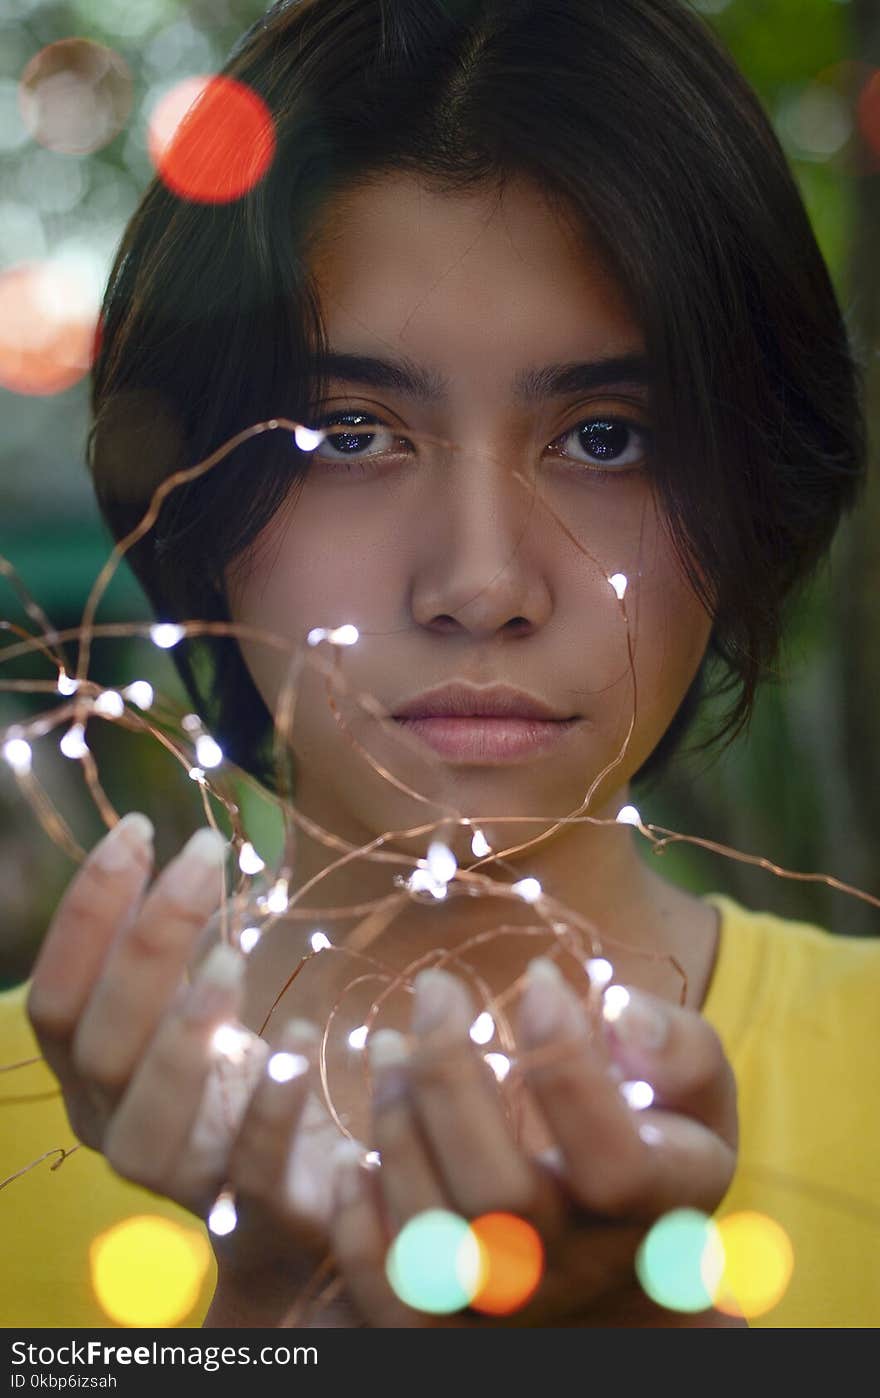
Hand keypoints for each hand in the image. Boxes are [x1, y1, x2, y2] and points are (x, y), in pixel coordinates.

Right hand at [26, 815, 339, 1313]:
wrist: (301, 1199)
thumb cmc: (240, 1085)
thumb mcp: (195, 1008)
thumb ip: (171, 949)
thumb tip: (165, 845)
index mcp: (93, 1076)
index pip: (56, 997)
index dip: (87, 912)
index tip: (139, 828)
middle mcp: (115, 1130)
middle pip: (98, 1046)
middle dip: (144, 945)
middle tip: (202, 859)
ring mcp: (181, 1181)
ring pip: (146, 1128)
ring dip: (182, 1037)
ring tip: (232, 959)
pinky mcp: (259, 1213)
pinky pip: (252, 1171)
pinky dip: (275, 1103)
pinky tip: (303, 1032)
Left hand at [323, 960, 740, 1326]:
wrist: (615, 1261)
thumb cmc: (654, 1147)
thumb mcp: (697, 1099)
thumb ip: (682, 1050)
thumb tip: (621, 1010)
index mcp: (653, 1210)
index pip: (615, 1163)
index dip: (571, 1068)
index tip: (538, 978)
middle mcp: (577, 1269)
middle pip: (498, 1197)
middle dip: (450, 1077)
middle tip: (436, 988)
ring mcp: (506, 1305)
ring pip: (431, 1238)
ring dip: (395, 1124)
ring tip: (390, 1043)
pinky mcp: (441, 1322)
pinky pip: (383, 1292)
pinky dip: (353, 1223)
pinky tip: (350, 1154)